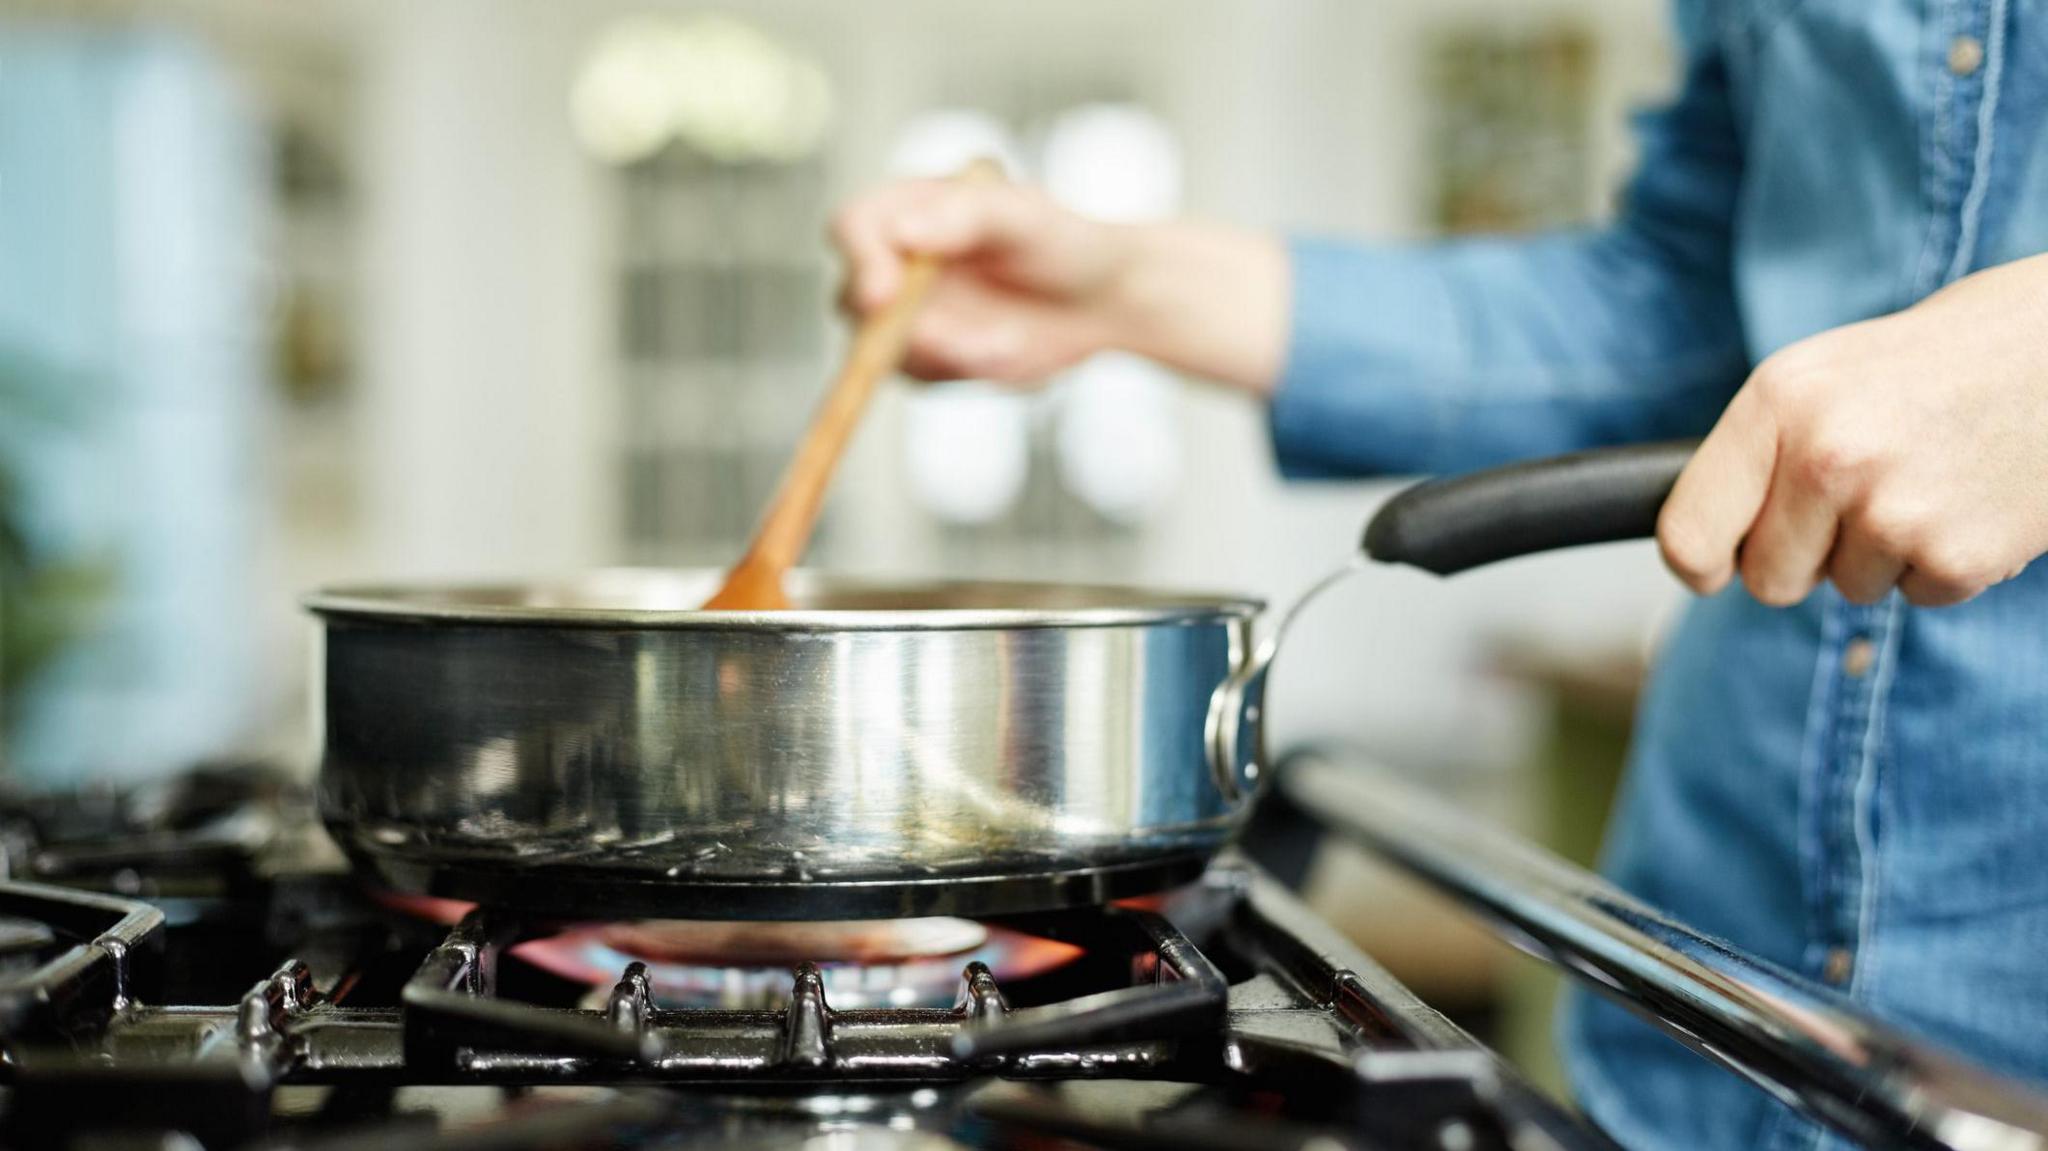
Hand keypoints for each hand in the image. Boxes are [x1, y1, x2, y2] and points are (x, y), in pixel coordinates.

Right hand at [832, 179, 1287, 390]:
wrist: (1099, 299)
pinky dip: (966, 370)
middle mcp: (892, 262)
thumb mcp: (1023, 217)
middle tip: (968, 344)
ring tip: (1011, 342)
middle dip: (904, 327)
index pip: (854, 228)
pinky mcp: (926, 359)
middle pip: (852, 297)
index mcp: (906, 209)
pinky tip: (1009, 349)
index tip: (884, 296)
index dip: (859, 261)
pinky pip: (922, 377)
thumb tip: (902, 234)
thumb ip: (964, 217)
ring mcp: (903, 315)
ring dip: (950, 353)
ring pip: (886, 349)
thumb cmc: (1062, 241)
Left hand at [1658, 253, 2047, 606]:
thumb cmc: (1941, 360)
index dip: (1697, 563)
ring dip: (1883, 552)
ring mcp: (1892, 510)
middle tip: (1863, 495)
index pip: (1688, 532)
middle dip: (1806, 556)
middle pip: (1768, 579)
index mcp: (1779, 401)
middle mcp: (1827, 456)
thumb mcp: (1827, 374)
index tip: (1710, 570)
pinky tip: (1971, 497)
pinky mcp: (1957, 557)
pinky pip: (1916, 594)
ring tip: (1930, 477)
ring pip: (1847, 588)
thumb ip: (1765, 451)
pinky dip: (1943, 562)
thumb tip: (1703, 543)